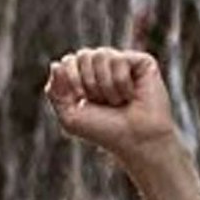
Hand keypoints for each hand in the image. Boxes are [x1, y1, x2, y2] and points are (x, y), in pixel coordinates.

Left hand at [45, 41, 199, 199]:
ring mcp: (124, 63)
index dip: (71, 84)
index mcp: (86, 78)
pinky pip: (119, 60)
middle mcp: (104, 67)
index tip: (86, 104)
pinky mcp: (143, 62)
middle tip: (105, 104)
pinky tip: (130, 94)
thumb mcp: (70, 117)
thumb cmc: (107, 135)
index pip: (66, 63)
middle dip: (87, 85)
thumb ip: (57, 91)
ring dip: (104, 86)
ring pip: (98, 56)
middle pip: (79, 56)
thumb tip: (56, 62)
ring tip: (119, 101)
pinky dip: (120, 82)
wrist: (138, 143)